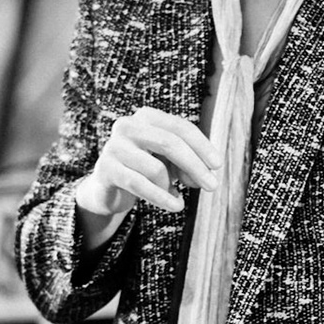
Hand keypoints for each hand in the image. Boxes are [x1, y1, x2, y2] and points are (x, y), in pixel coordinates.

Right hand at [72, 108, 218, 233]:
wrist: (108, 188)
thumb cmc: (145, 168)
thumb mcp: (170, 163)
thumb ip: (188, 165)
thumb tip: (204, 177)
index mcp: (146, 117)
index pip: (180, 127)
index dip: (202, 146)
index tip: (218, 165)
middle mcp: (127, 126)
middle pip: (170, 143)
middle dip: (195, 166)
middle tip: (212, 186)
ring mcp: (113, 146)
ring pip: (155, 168)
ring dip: (171, 187)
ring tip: (176, 197)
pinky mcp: (105, 169)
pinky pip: (139, 184)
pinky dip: (161, 197)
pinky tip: (175, 206)